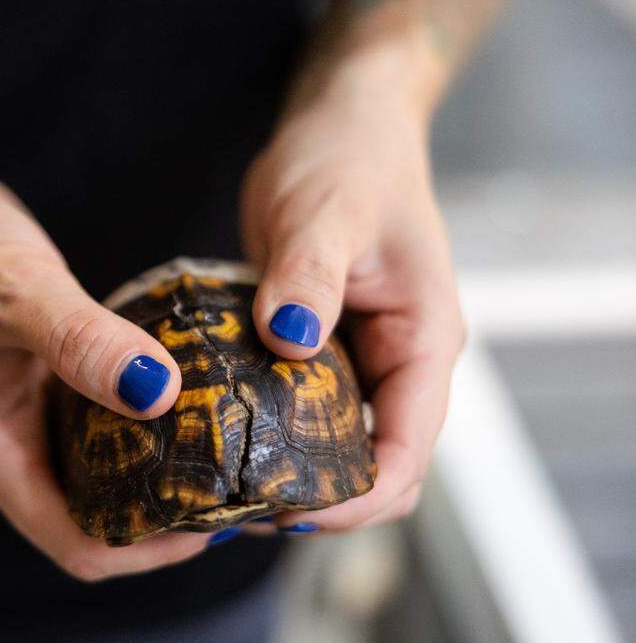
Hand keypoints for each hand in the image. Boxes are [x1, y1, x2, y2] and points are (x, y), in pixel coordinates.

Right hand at [0, 135, 207, 579]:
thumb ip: (79, 340)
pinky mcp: (39, 382)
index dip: (151, 550)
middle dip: (171, 516)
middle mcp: (10, 446)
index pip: (78, 544)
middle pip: (100, 519)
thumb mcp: (10, 288)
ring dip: (163, 467)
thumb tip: (158, 390)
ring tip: (232, 442)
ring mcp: (23, 416)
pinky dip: (144, 417)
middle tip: (243, 482)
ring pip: (103, 471)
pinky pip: (99, 420)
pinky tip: (191, 388)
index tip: (219, 521)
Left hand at [240, 71, 464, 533]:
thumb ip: (309, 278)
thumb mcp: (325, 214)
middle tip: (241, 510)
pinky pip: (302, 409)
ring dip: (292, 473)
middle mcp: (398, 360)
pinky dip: (270, 432)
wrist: (339, 127)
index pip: (406, 452)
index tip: (289, 514)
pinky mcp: (320, 345)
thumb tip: (289, 340)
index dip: (357, 500)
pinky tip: (220, 437)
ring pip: (336, 444)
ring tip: (223, 487)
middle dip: (321, 501)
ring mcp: (360, 356)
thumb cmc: (346, 160)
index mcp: (422, 342)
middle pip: (374, 465)